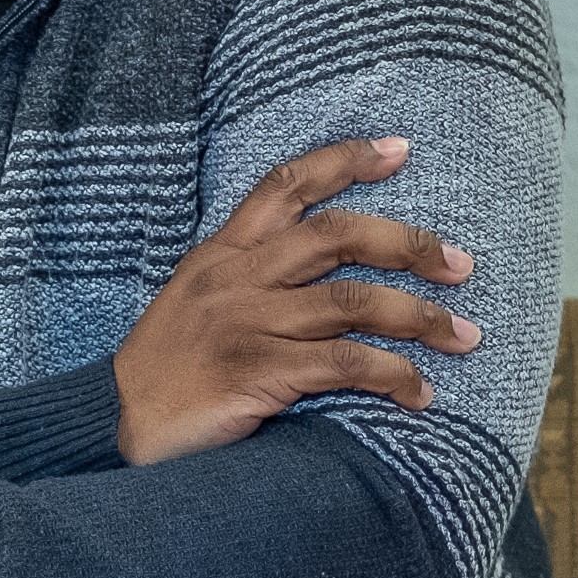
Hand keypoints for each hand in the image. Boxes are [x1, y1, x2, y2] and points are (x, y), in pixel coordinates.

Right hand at [111, 136, 479, 464]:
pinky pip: (343, 364)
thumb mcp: (197, 303)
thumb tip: (324, 277)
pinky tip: (418, 392)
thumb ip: (251, 279)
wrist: (115, 427)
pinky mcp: (256, 373)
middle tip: (459, 265)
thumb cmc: (166, 371)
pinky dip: (392, 375)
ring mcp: (246, 324)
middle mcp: (236, 278)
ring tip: (462, 336)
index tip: (399, 150)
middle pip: (337, 236)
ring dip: (419, 318)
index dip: (345, 160)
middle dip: (409, 245)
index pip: (287, 184)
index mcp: (222, 253)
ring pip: (353, 302)